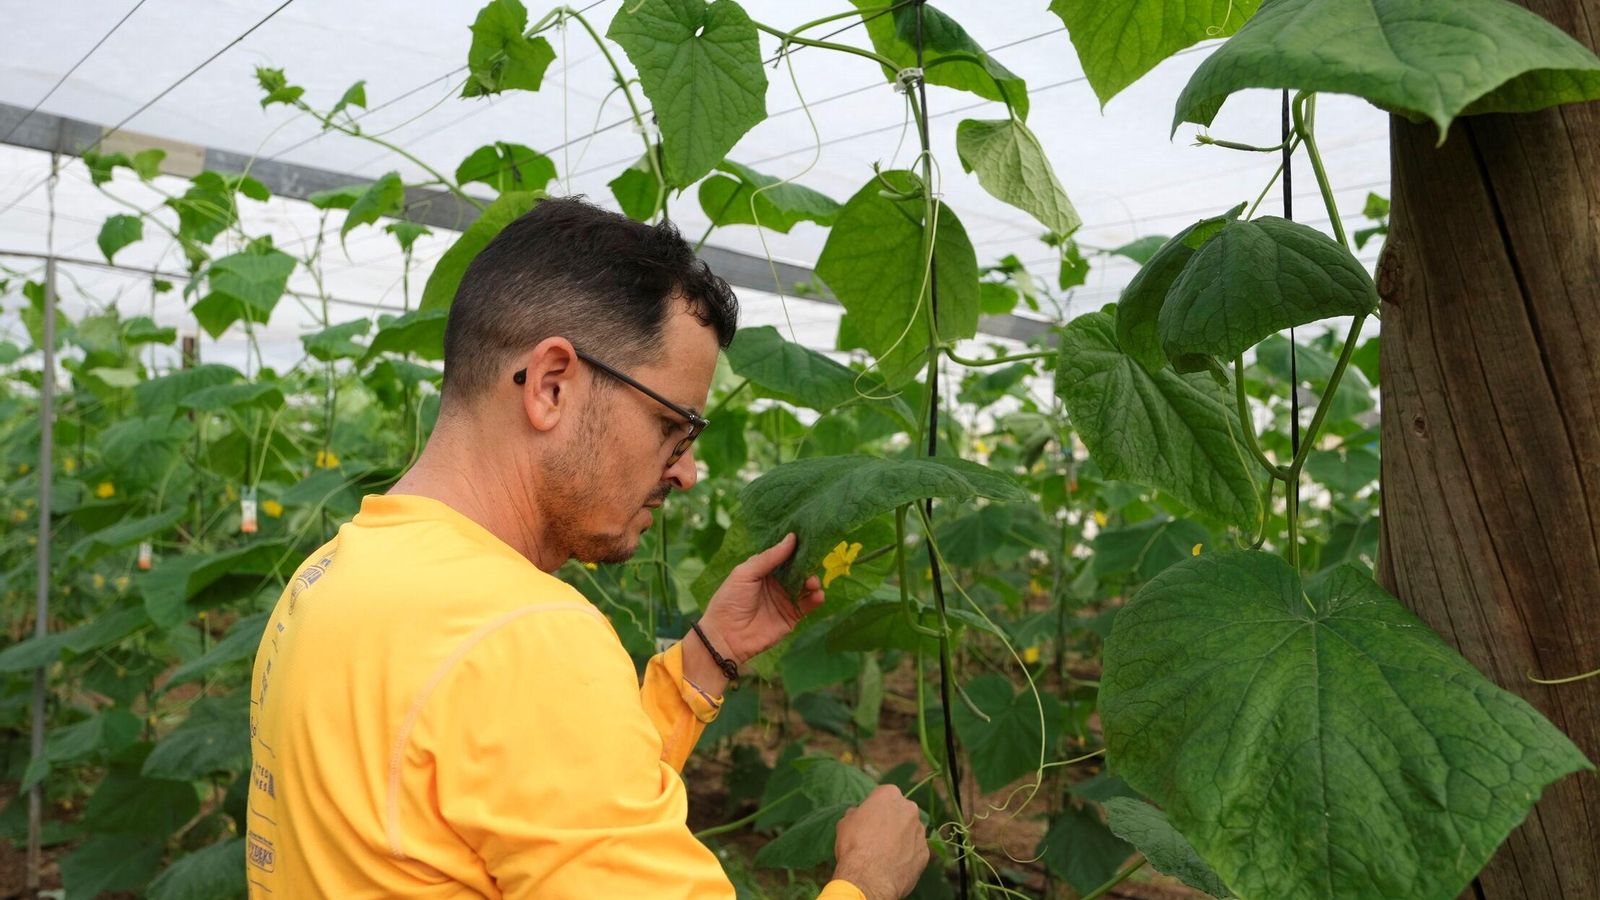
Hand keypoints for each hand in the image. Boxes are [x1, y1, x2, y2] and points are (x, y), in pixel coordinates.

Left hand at [698, 533, 823, 665]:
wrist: (726, 636)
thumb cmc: (730, 600)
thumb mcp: (745, 573)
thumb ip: (769, 557)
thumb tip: (792, 537)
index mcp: (764, 569)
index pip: (784, 555)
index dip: (796, 547)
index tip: (810, 537)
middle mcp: (777, 582)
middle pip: (798, 569)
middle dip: (807, 564)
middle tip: (815, 560)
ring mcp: (786, 599)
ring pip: (806, 585)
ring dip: (813, 581)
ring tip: (812, 582)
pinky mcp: (792, 616)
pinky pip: (809, 605)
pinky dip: (816, 598)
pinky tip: (817, 595)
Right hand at [832, 785, 929, 899]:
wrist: (870, 878)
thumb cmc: (855, 845)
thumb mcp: (845, 823)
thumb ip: (856, 814)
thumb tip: (858, 814)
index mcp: (889, 795)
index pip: (883, 795)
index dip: (874, 808)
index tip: (868, 819)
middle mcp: (909, 809)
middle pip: (900, 811)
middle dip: (891, 820)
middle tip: (877, 836)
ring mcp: (920, 831)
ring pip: (910, 830)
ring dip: (901, 837)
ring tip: (885, 854)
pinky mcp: (925, 852)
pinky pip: (915, 850)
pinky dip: (907, 855)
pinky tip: (894, 865)